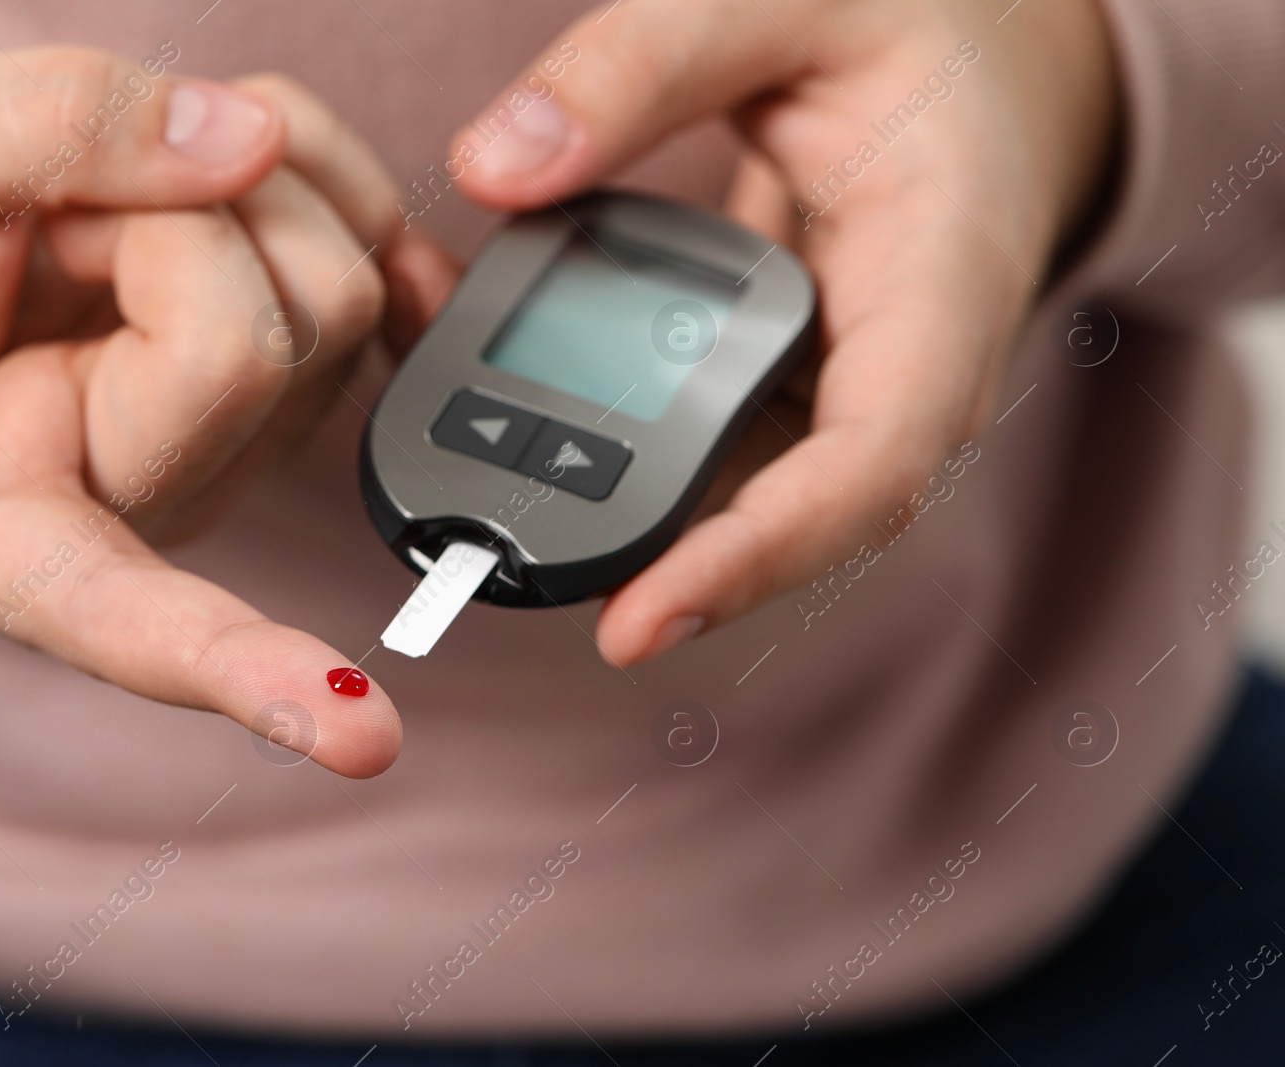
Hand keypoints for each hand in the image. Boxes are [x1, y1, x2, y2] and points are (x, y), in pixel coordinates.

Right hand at [0, 49, 405, 774]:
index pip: (112, 608)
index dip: (230, 665)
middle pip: (254, 351)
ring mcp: (232, 448)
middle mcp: (130, 502)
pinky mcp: (298, 375)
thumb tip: (249, 145)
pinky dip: (312, 169)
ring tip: (112, 204)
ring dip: (240, 184)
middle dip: (171, 218)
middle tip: (61, 213)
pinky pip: (376, 243)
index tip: (358, 741)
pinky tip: (222, 178)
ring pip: (337, 290)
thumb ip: (49, 131)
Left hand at [447, 0, 1117, 664]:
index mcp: (938, 287)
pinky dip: (603, 432)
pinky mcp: (793, 386)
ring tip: (463, 467)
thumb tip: (492, 167)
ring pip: (729, 496)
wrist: (996, 64)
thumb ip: (643, 66)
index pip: (865, 470)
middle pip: (777, 517)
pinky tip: (499, 386)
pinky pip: (701, 441)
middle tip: (490, 554)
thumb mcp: (791, 0)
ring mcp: (845, 392)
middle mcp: (901, 374)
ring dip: (601, 501)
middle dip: (638, 556)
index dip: (752, 559)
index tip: (633, 623)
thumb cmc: (923, 27)